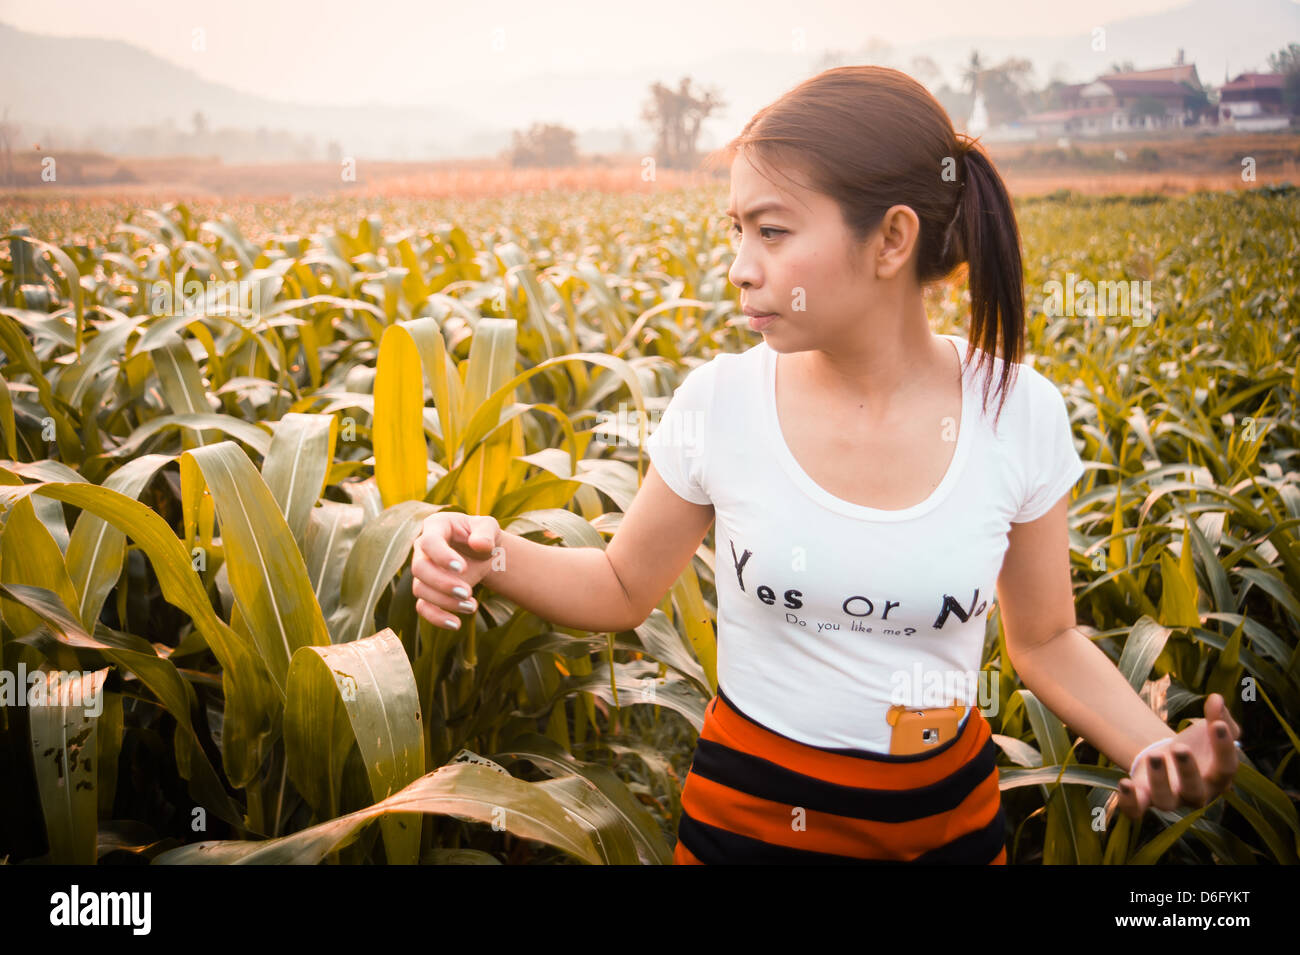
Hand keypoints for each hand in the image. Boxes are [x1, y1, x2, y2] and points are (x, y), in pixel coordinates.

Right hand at [410, 512, 500, 629]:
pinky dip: (436, 618)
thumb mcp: (489, 527)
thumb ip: (486, 533)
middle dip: (442, 583)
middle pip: (419, 568)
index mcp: (436, 527)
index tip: (463, 568)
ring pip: (421, 590)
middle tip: (467, 592)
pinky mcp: (427, 591)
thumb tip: (480, 545)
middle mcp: (423, 549)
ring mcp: (423, 571)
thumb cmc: (483, 536)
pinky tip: (456, 624)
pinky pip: (423, 607)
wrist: (483, 554)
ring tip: (472, 606)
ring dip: (445, 601)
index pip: (429, 542)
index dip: (442, 556)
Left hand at [1116, 692, 1242, 820]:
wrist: (1171, 755)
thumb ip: (1219, 715)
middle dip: (1188, 771)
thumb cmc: (1199, 744)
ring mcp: (1170, 799)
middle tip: (1180, 747)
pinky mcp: (1145, 798)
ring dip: (1159, 782)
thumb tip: (1216, 699)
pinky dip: (1129, 802)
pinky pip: (1136, 811)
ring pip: (1166, 802)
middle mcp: (1196, 794)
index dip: (1224, 747)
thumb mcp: (1211, 728)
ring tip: (1154, 755)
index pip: (1226, 767)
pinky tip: (1124, 782)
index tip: (1217, 724)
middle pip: (1196, 792)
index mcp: (1218, 777)